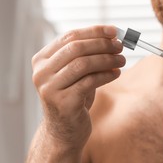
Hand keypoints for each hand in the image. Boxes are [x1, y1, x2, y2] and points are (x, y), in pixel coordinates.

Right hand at [32, 25, 124, 145]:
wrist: (64, 131)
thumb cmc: (73, 99)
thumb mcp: (76, 74)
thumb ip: (87, 56)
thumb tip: (112, 38)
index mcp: (41, 60)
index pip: (69, 37)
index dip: (94, 31)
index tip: (114, 31)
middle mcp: (41, 73)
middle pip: (76, 48)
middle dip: (102, 44)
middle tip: (120, 46)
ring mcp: (49, 88)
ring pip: (83, 64)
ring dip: (106, 59)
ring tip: (122, 60)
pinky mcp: (63, 102)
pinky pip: (89, 81)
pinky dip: (106, 75)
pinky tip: (116, 73)